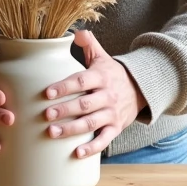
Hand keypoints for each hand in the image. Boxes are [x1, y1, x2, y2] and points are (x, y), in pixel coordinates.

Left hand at [43, 30, 147, 158]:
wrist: (140, 89)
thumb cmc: (112, 73)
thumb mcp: (102, 57)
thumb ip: (89, 43)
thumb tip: (76, 32)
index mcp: (101, 77)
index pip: (81, 81)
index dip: (64, 87)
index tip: (47, 93)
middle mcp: (107, 95)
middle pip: (84, 104)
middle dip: (65, 110)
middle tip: (46, 115)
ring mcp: (112, 113)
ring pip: (91, 123)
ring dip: (72, 129)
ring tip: (52, 133)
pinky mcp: (116, 127)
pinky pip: (104, 140)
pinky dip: (92, 148)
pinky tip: (77, 154)